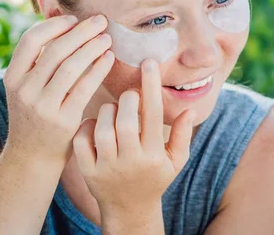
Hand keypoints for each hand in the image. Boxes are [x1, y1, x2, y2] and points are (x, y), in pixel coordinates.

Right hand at [2, 14, 114, 168]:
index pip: (30, 40)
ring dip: (92, 47)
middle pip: (55, 51)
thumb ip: (38, 60)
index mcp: (12, 78)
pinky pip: (84, 87)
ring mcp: (42, 107)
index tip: (73, 19)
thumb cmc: (35, 113)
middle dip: (81, 31)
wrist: (32, 156)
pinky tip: (109, 58)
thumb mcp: (26, 87)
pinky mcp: (63, 120)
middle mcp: (24, 91)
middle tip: (100, 20)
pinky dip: (98, 68)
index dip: (53, 25)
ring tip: (107, 37)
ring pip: (70, 67)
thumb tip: (58, 20)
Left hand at [72, 59, 195, 214]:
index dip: (151, 86)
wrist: (128, 210)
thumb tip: (191, 108)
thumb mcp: (175, 161)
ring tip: (114, 110)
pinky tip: (95, 124)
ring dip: (107, 111)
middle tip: (130, 95)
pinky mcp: (87, 171)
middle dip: (127, 100)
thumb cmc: (154, 178)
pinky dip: (86, 126)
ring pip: (103, 130)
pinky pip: (82, 141)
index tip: (149, 62)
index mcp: (154, 155)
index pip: (154, 116)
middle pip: (126, 122)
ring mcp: (107, 168)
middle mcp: (130, 162)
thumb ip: (183, 135)